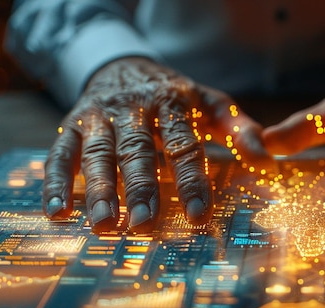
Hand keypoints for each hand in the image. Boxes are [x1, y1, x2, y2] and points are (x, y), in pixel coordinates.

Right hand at [43, 57, 271, 231]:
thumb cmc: (175, 97)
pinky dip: (55, 182)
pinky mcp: (71, 122)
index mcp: (172, 102)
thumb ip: (239, 129)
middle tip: (143, 224)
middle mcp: (133, 107)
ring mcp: (99, 115)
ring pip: (96, 153)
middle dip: (140, 187)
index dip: (191, 180)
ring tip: (104, 226)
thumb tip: (269, 162)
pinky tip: (57, 213)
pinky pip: (59, 153)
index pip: (183, 144)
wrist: (125, 65)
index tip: (198, 216)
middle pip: (136, 150)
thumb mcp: (210, 104)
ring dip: (98, 190)